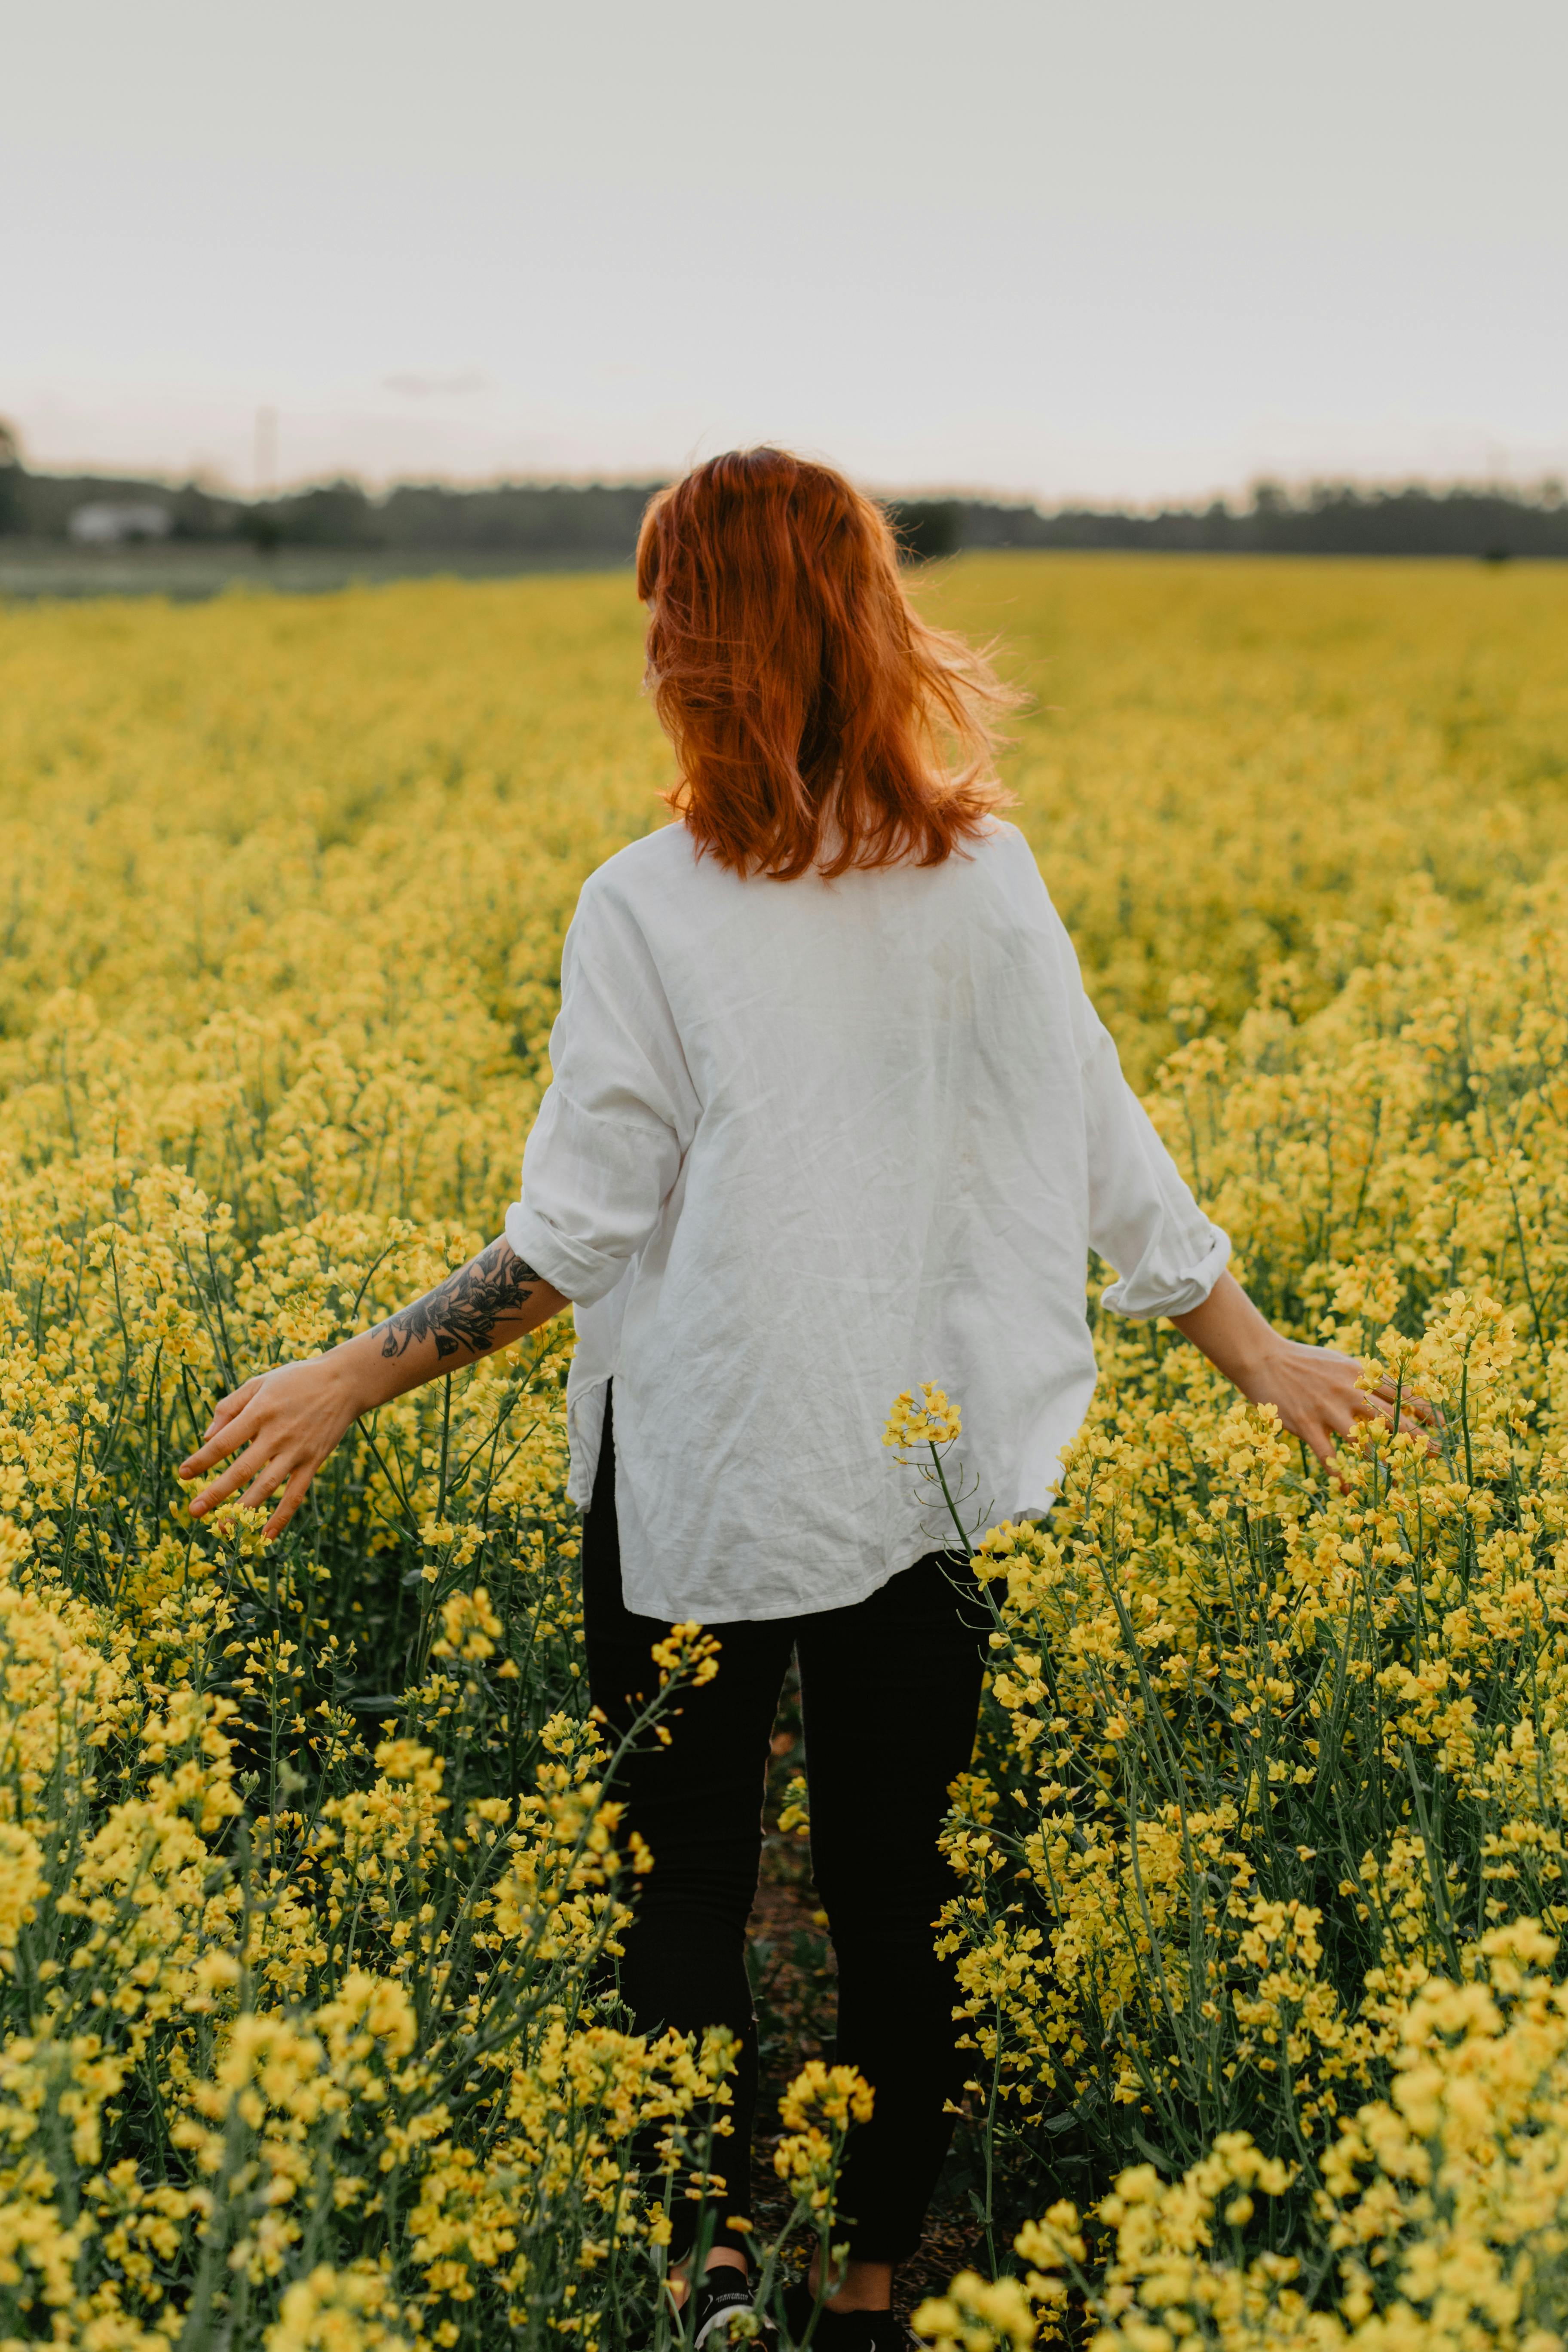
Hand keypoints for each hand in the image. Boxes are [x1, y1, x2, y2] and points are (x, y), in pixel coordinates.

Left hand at [179, 1351, 367, 1539]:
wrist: (344, 1382)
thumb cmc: (296, 1380)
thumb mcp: (260, 1383)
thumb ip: (231, 1406)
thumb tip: (207, 1436)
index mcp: (259, 1412)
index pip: (224, 1442)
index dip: (201, 1460)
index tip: (182, 1474)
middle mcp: (277, 1434)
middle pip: (242, 1469)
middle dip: (216, 1492)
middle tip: (194, 1510)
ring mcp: (297, 1451)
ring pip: (267, 1486)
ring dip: (244, 1509)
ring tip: (223, 1528)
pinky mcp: (313, 1461)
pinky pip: (296, 1494)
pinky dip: (282, 1516)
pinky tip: (266, 1535)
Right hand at [1239, 1334, 1439, 1471]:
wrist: (1262, 1358)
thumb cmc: (1302, 1361)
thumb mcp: (1339, 1362)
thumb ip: (1362, 1377)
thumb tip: (1388, 1391)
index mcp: (1359, 1372)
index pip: (1401, 1392)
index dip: (1425, 1409)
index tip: (1443, 1424)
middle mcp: (1349, 1390)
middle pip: (1392, 1418)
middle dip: (1418, 1437)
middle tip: (1436, 1453)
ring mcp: (1328, 1409)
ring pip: (1365, 1440)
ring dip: (1384, 1460)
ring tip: (1401, 1477)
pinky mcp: (1307, 1425)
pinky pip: (1329, 1457)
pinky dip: (1341, 1476)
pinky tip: (1350, 1490)